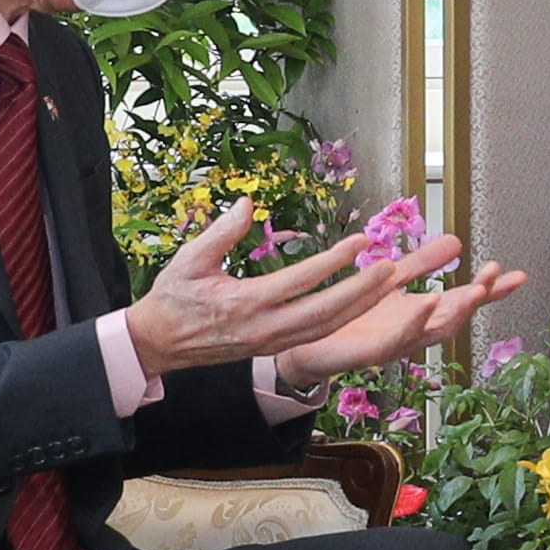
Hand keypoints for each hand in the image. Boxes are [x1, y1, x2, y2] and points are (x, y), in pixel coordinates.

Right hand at [125, 202, 465, 380]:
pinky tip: (365, 302)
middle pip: (324, 313)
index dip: (333, 262)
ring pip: (326, 328)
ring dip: (361, 307)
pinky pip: (316, 335)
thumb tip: (249, 202)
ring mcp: (271, 343)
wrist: (157, 344)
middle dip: (362, 291)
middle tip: (392, 267)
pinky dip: (344, 319)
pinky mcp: (274, 348)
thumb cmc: (172, 297)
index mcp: (244, 304)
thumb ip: (220, 232)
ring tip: (389, 282)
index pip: (299, 282)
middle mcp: (263, 329)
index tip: (360, 242)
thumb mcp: (188, 260)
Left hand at [265, 247, 530, 393]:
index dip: (490, 289)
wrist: (307, 344)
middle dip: (479, 299)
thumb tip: (456, 241)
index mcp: (420, 313)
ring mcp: (395, 344)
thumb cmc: (349, 316)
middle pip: (456, 317)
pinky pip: (398, 339)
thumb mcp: (391, 279)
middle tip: (494, 279)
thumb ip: (422, 263)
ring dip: (456, 312)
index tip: (515, 275)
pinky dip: (417, 321)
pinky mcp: (371, 352)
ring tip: (475, 291)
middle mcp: (413, 331)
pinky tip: (429, 302)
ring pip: (433, 332)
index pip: (463, 300)